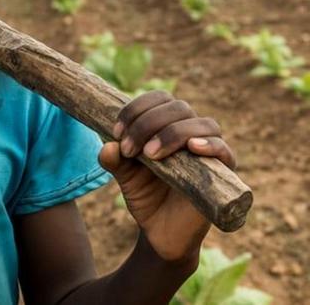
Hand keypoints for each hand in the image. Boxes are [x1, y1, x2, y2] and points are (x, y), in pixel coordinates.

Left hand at [99, 90, 236, 263]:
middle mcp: (191, 132)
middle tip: (129, 149)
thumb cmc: (146, 195)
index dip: (137, 109)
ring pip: (203, 124)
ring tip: (150, 154)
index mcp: (167, 125)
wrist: (160, 231)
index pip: (159, 99)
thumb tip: (108, 146)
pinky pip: (224, 150)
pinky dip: (209, 144)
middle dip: (148, 123)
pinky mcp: (224, 173)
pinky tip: (191, 148)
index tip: (116, 131)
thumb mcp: (124, 175)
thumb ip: (114, 159)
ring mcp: (210, 151)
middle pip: (178, 107)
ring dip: (172, 133)